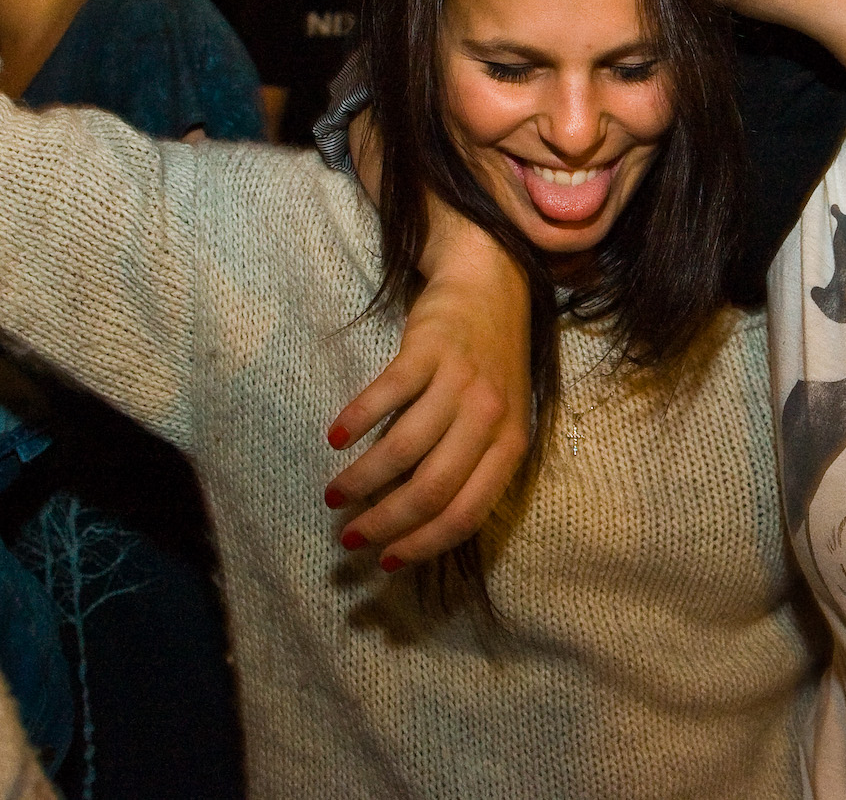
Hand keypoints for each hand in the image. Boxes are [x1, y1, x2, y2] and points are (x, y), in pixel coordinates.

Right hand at [325, 216, 532, 567]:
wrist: (491, 286)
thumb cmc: (488, 367)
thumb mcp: (497, 422)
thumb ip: (470, 466)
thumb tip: (417, 526)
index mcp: (511, 445)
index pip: (466, 514)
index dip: (423, 543)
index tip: (386, 560)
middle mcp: (489, 416)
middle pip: (432, 489)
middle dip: (385, 522)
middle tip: (350, 535)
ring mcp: (460, 380)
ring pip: (404, 449)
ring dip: (362, 480)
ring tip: (335, 494)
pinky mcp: (429, 348)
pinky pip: (386, 396)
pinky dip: (355, 422)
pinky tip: (335, 438)